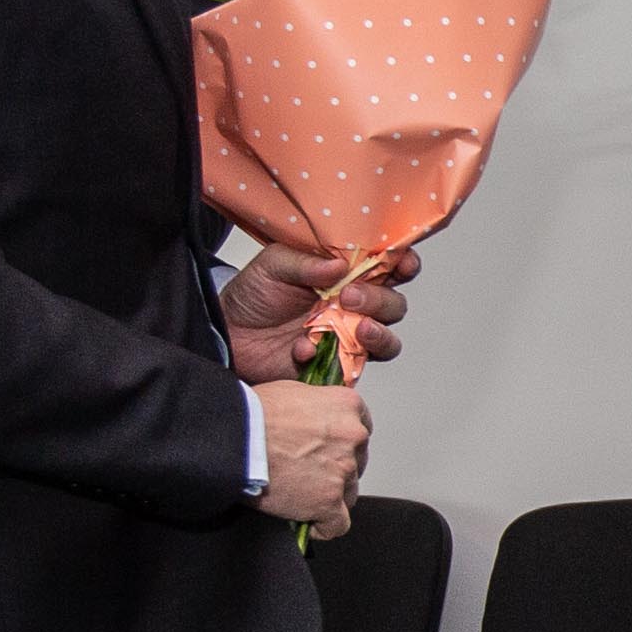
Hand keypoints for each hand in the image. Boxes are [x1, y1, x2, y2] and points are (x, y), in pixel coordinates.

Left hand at [221, 241, 419, 381]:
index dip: (404, 265)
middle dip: (381, 301)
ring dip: (381, 335)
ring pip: (387, 342)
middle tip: (350, 297)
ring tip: (359, 330)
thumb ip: (305, 263)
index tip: (402, 263)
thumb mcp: (273, 265)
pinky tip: (302, 348)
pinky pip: (351, 367)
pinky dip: (329, 356)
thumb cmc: (253, 295)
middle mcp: (353, 308)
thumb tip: (339, 265)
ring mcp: (347, 338)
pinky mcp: (335, 366)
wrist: (228, 334)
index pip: (388, 268)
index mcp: (346, 276)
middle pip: (394, 306)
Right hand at [255, 378, 368, 538]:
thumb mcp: (292, 391)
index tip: (330, 451)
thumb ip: (317, 406)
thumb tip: (317, 419)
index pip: (362, 430)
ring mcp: (343, 470)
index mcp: (346, 406)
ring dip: (330, 497)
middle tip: (309, 473)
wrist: (235, 439)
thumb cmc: (253, 414)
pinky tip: (307, 522)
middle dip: (336, 470)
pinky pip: (338, 525)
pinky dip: (323, 527)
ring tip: (302, 496)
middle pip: (356, 462)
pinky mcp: (329, 500)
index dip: (343, 444)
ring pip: (349, 493)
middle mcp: (352, 437)